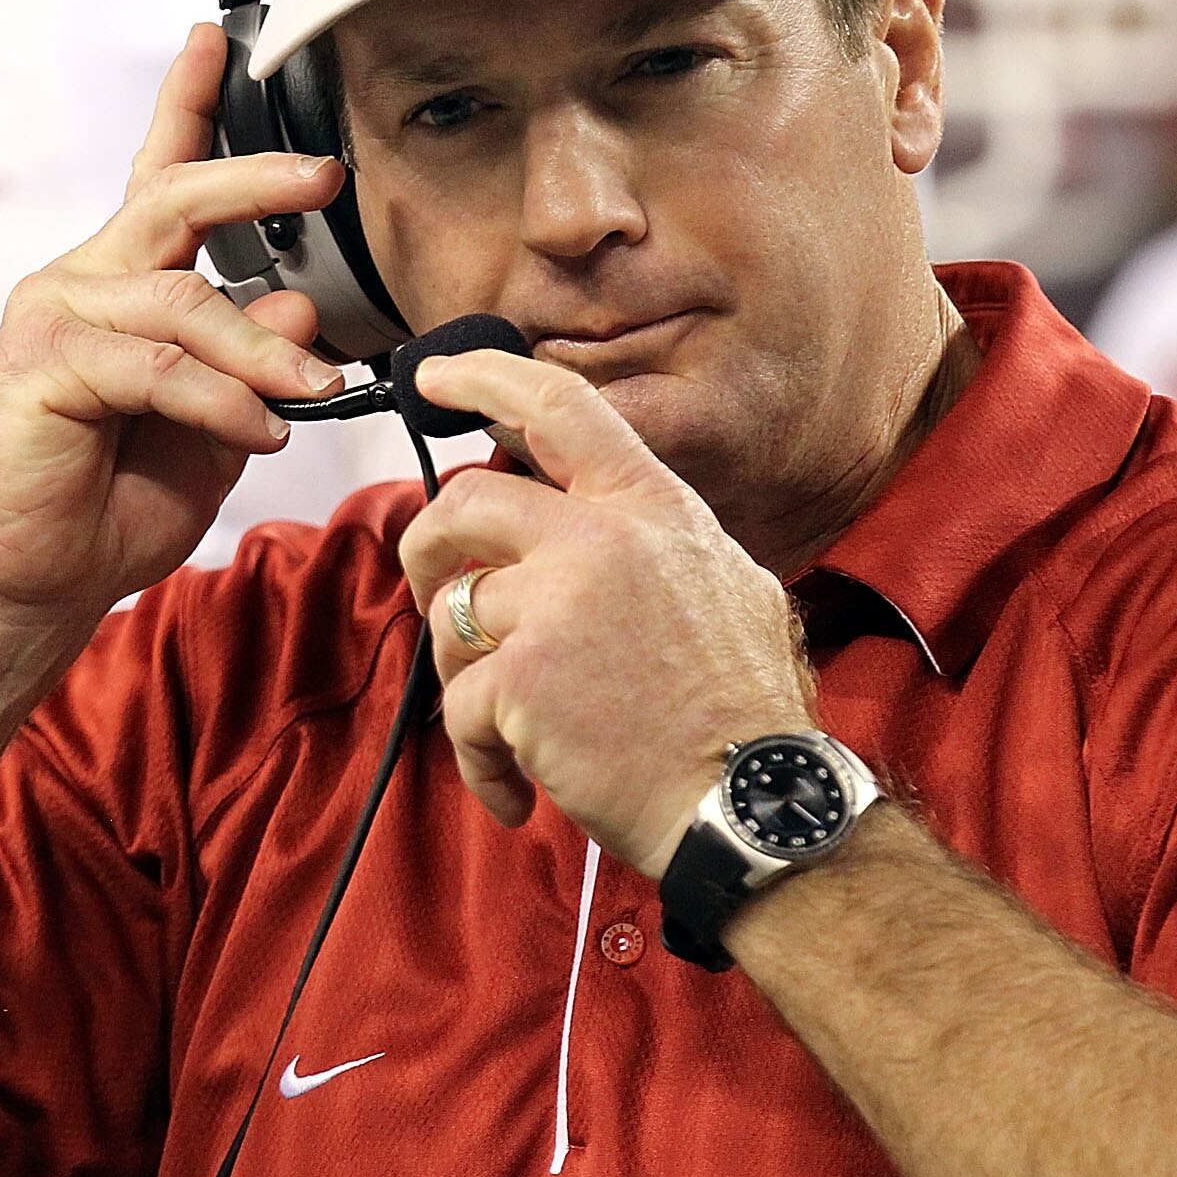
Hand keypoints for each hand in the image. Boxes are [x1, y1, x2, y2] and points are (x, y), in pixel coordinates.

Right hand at [0, 23, 346, 631]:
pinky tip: (260, 435)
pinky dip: (222, 401)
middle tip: (325, 174)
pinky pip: (158, 365)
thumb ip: (249, 368)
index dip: (185, 104)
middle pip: (173, 200)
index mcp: (116, 287)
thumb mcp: (209, 432)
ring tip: (313, 392)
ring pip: (184, 299)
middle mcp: (79, 282)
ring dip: (262, 351)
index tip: (214, 39)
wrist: (21, 583)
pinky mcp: (42, 365)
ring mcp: (53, 317)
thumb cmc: (102, 510)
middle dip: (255, 179)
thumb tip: (296, 309)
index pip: (156, 178)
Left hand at [396, 349, 816, 876]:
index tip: (437, 374)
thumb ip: (655, 541)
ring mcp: (555, 604)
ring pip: (452, 614)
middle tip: (432, 594)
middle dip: (425, 550)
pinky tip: (515, 788)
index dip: (486, 377)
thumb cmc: (742, 710)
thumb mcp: (728, 584)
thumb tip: (599, 521)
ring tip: (512, 725)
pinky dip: (478, 757)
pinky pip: (459, 706)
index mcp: (649, 508)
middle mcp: (600, 538)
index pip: (559, 407)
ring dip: (466, 675)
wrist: (752, 802)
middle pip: (462, 504)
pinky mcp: (522, 677)